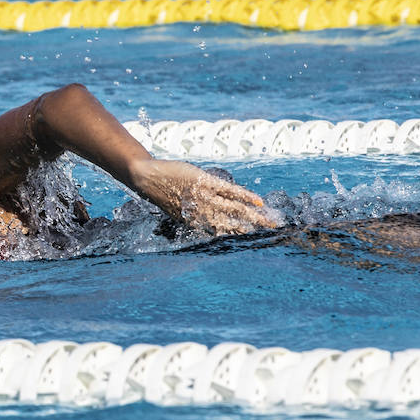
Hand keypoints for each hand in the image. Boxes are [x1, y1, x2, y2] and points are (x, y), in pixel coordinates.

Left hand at [127, 159, 280, 235]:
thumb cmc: (163, 193)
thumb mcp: (179, 210)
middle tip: (272, 235)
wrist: (147, 178)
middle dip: (253, 230)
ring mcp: (204, 198)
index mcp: (196, 223)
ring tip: (271, 222)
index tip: (256, 242)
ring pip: (234, 209)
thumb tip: (214, 221)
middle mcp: (202, 214)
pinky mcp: (205, 182)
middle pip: (233, 224)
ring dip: (255, 216)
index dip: (240, 237)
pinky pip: (229, 191)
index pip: (222, 233)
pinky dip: (244, 196)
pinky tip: (257, 201)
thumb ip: (196, 217)